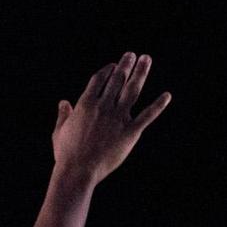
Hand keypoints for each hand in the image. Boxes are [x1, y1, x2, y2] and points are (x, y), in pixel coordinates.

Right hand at [49, 52, 170, 184]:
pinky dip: (158, 105)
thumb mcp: (59, 131)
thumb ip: (63, 115)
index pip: (98, 79)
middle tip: (132, 55)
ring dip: (140, 73)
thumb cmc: (66, 154)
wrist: (78, 171)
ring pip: (132, 90)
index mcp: (85, 104)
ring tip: (146, 59)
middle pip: (117, 79)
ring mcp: (118, 119)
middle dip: (125, 65)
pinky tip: (167, 96)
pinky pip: (147, 116)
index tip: (114, 66)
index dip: (107, 70)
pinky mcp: (130, 132)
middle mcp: (103, 107)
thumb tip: (63, 102)